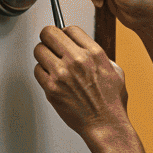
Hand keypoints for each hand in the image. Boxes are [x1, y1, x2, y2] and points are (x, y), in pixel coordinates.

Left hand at [33, 23, 129, 139]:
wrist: (105, 124)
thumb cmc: (111, 102)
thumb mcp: (115, 70)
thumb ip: (98, 55)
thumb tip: (83, 47)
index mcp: (94, 53)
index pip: (69, 28)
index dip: (65, 32)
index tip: (63, 38)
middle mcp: (77, 60)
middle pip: (49, 33)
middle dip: (49, 38)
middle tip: (51, 45)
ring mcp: (62, 74)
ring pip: (39, 50)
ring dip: (44, 55)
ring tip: (51, 63)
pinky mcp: (51, 88)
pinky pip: (37, 70)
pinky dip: (42, 73)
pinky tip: (51, 78)